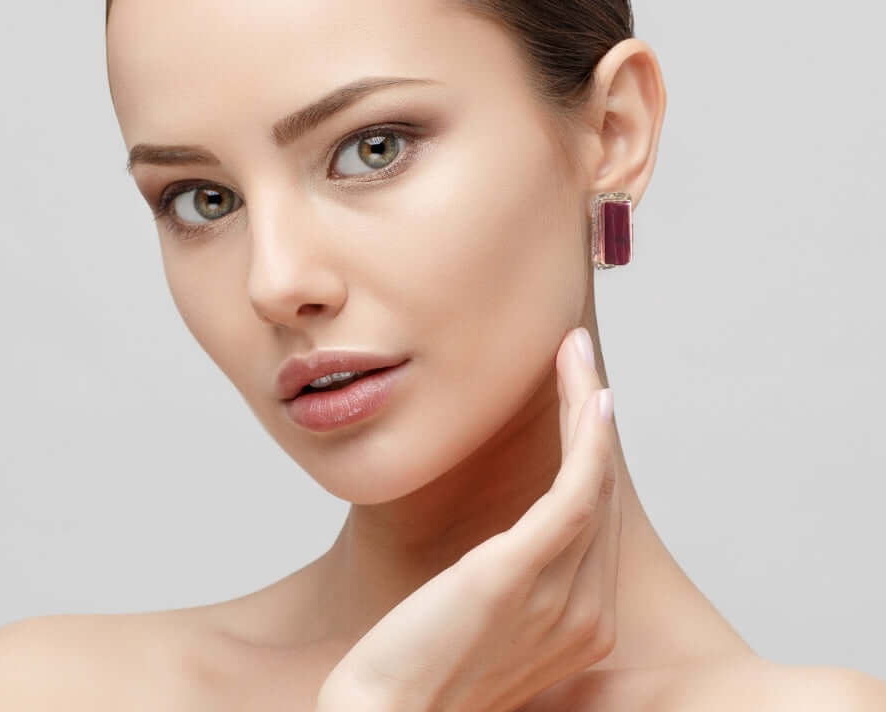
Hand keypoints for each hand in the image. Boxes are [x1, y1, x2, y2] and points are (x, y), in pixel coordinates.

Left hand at [316, 327, 621, 711]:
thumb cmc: (421, 673)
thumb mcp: (478, 622)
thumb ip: (510, 586)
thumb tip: (504, 548)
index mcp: (581, 627)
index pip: (597, 520)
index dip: (592, 452)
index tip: (579, 399)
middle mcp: (588, 616)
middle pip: (604, 492)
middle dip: (593, 414)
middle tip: (577, 355)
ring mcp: (561, 598)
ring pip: (594, 480)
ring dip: (588, 406)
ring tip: (574, 352)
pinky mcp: (520, 574)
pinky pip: (576, 493)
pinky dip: (589, 440)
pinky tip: (591, 398)